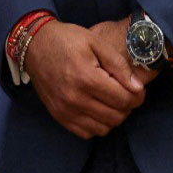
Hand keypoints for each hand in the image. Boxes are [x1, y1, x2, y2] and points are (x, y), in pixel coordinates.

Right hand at [22, 18, 144, 139]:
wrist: (34, 44)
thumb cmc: (66, 39)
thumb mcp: (95, 42)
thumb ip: (119, 65)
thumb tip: (137, 87)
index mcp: (87, 77)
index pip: (125, 100)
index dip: (137, 96)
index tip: (136, 88)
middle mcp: (75, 98)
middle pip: (117, 116)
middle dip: (126, 106)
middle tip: (123, 93)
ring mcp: (65, 109)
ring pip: (104, 128)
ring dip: (112, 117)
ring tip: (109, 100)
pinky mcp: (58, 115)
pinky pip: (87, 133)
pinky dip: (96, 124)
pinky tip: (95, 108)